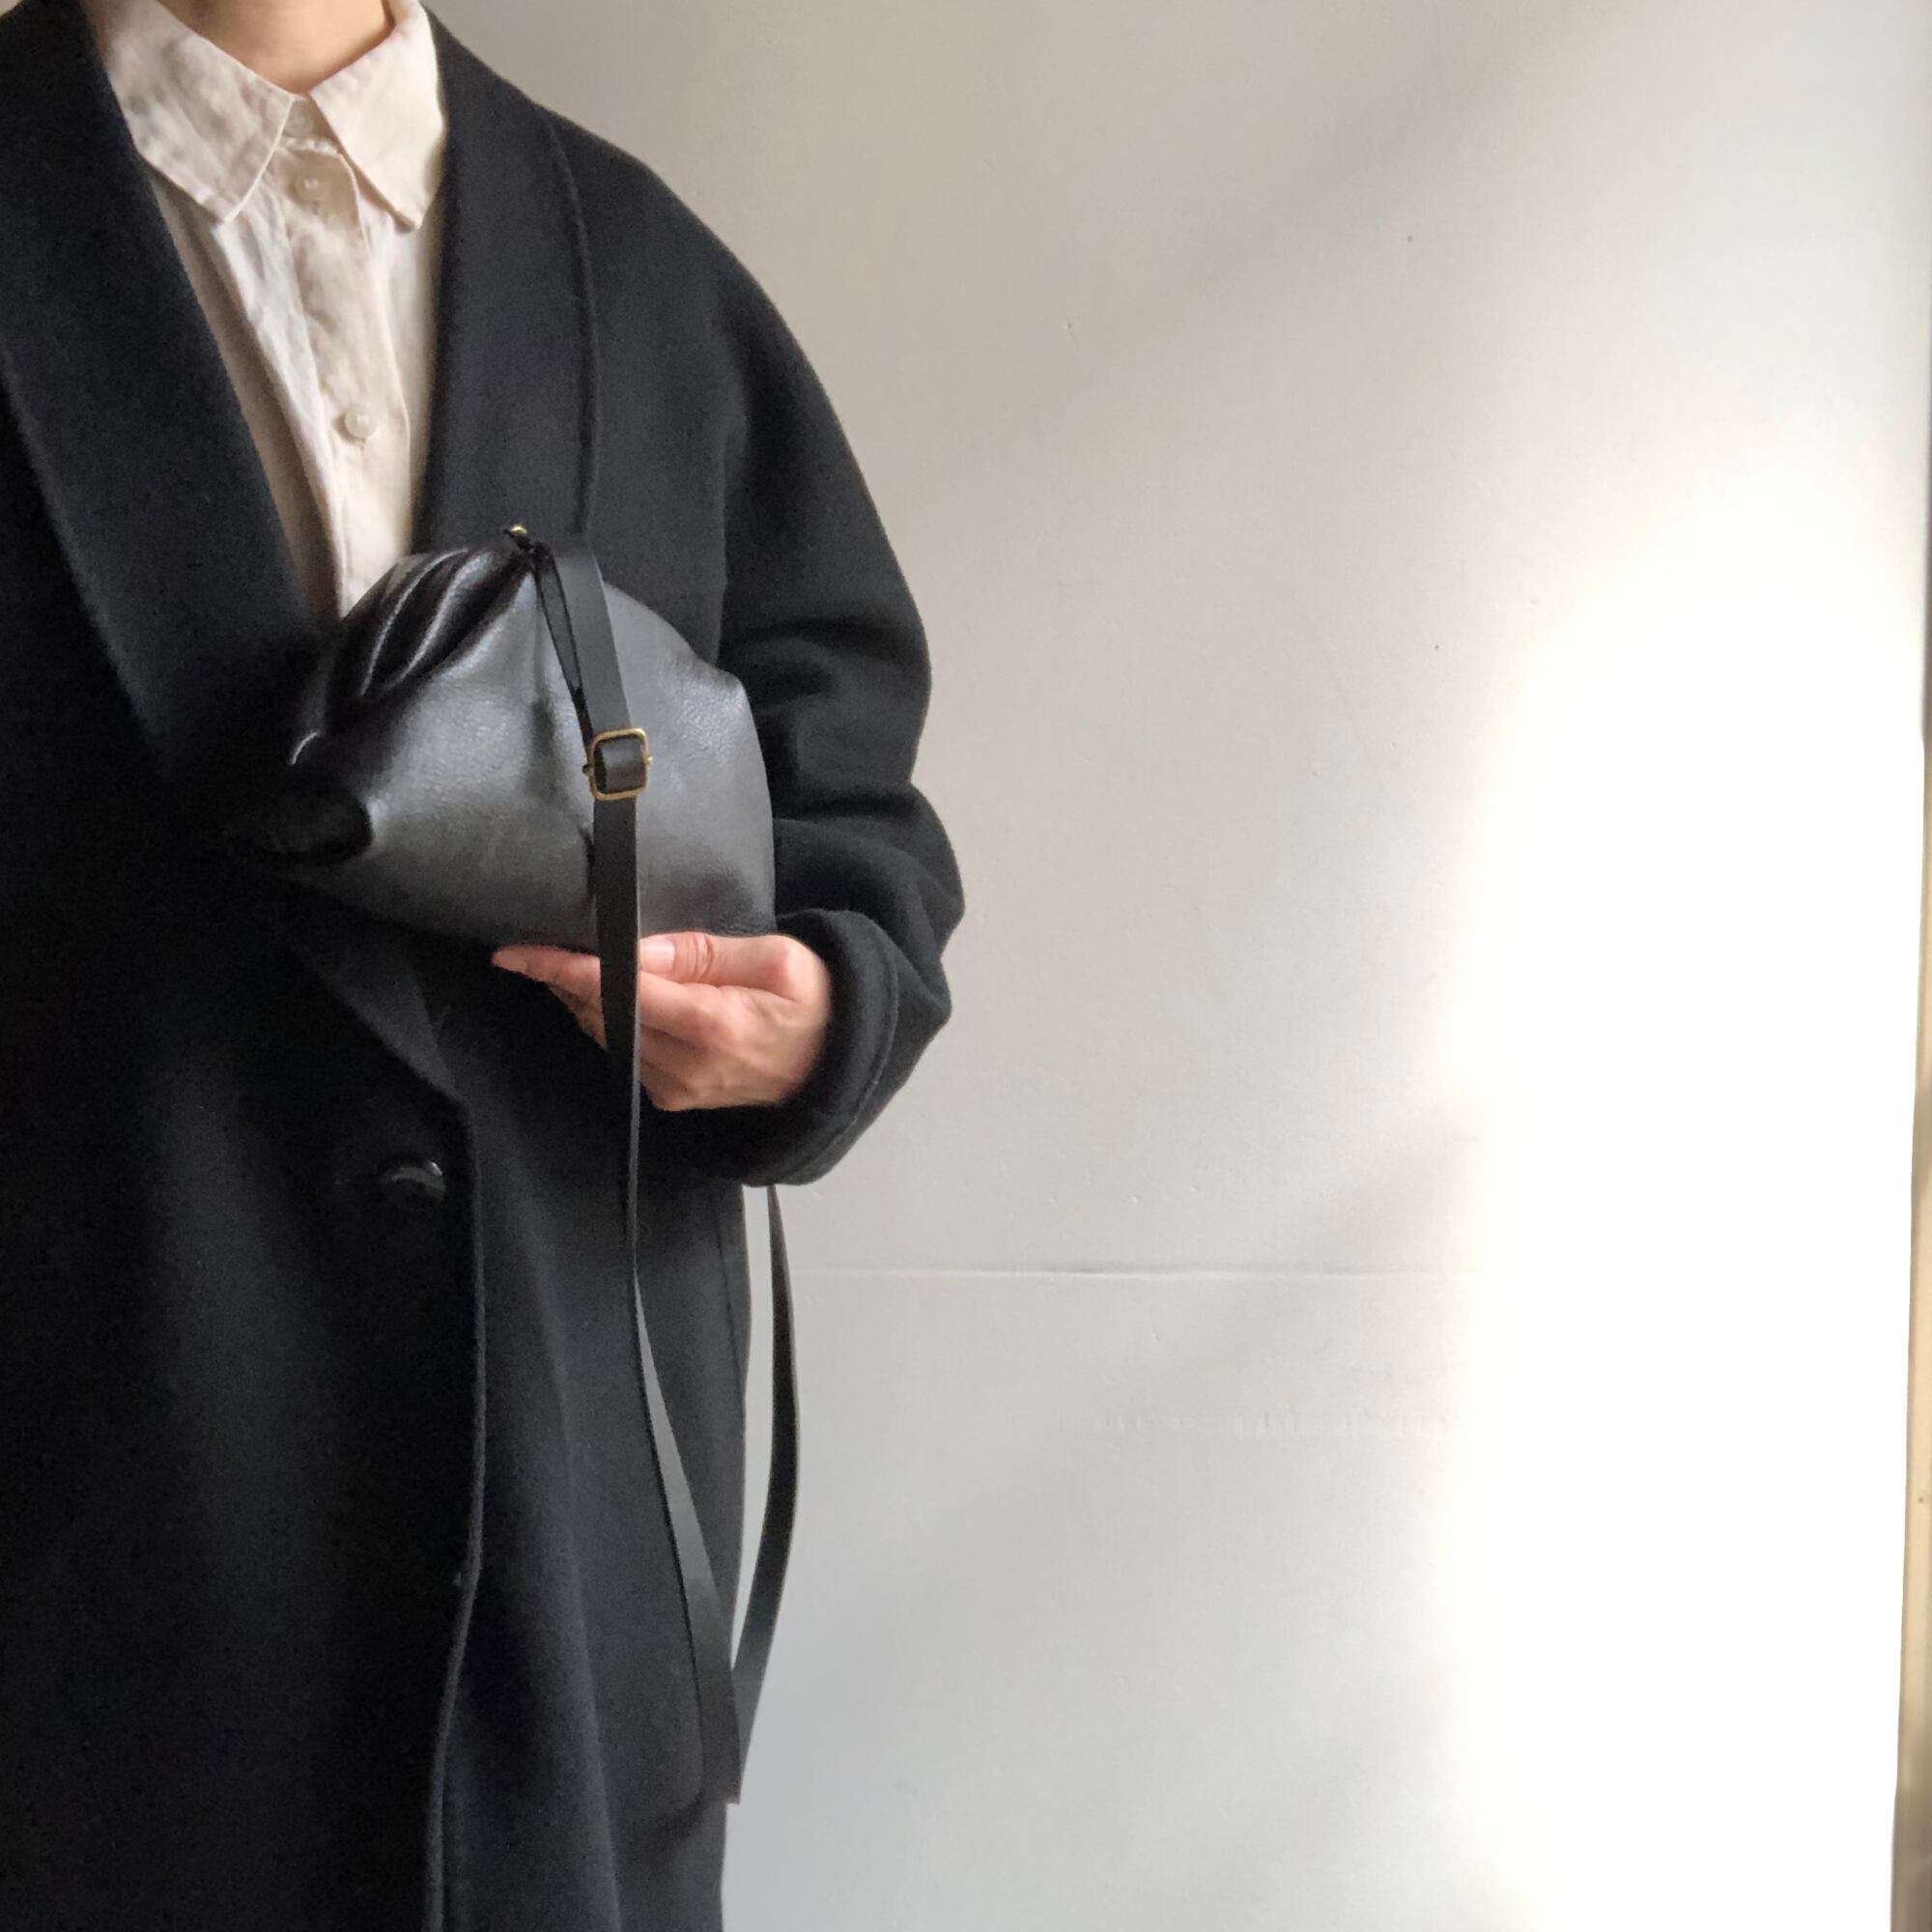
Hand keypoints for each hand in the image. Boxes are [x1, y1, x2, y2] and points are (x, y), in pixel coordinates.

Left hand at [492, 931, 832, 1111]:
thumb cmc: (814, 1000)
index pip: (620, 992)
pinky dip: (605, 1023)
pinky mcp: (674, 1099)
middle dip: (564, 981)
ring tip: (564, 964)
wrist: (837, 1064)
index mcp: (713, 1025)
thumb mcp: (777, 959)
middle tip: (537, 945)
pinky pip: (624, 1055)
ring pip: (606, 1038)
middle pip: (602, 1017)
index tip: (517, 954)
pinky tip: (603, 998)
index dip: (564, 970)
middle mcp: (687, 1066)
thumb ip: (705, 953)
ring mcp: (677, 1089)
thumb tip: (638, 949)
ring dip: (581, 1002)